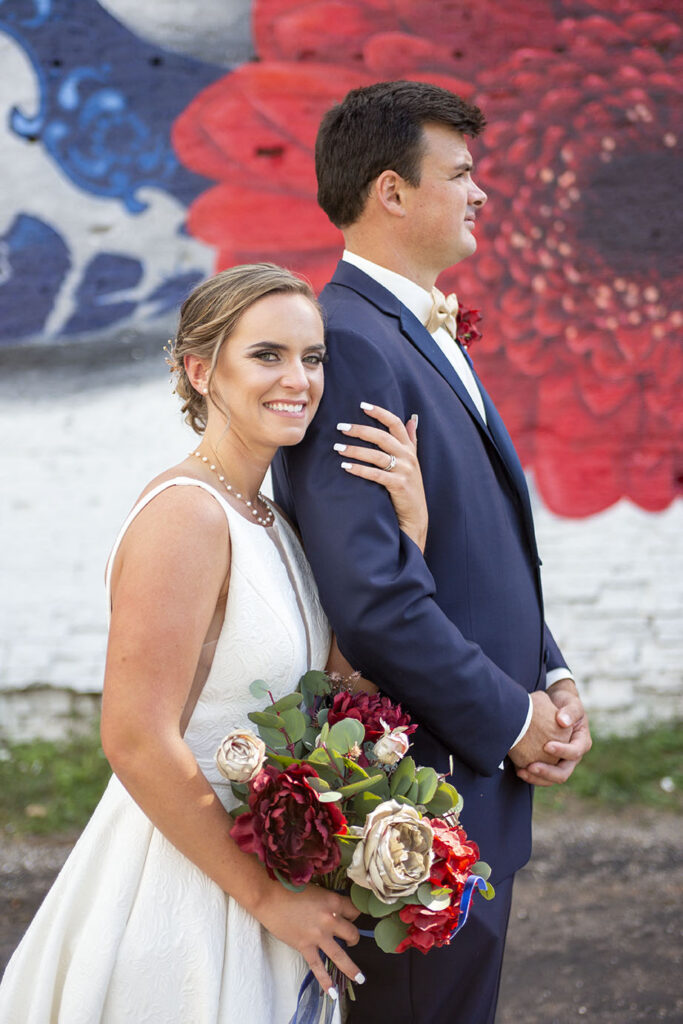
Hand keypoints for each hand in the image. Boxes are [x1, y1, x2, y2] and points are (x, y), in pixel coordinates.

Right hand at [254, 880, 361, 997]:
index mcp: (333, 901)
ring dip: (351, 968)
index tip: (353, 916)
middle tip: (351, 938)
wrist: (269, 897)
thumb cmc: (290, 887)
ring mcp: (318, 936)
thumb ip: (327, 901)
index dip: (355, 913)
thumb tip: (333, 909)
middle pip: (352, 932)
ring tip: (360, 978)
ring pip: (340, 955)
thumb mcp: (316, 889)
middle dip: (354, 937)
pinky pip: (318, 967)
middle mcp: (330, 920)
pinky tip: (333, 992)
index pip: (354, 910)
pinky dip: (326, 981)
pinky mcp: (305, 947)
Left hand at [336, 403, 427, 550]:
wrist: (415, 516)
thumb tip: (412, 419)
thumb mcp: (413, 461)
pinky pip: (375, 474)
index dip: (380, 412)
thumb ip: (411, 440)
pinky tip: (345, 467)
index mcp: (409, 449)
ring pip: (376, 455)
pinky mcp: (398, 485)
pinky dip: (359, 470)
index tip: (362, 405)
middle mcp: (408, 457)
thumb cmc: (409, 487)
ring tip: (337, 447)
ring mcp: (404, 471)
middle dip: (360, 430)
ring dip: (355, 450)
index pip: (396, 423)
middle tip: (341, 427)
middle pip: (382, 437)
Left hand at [516, 678, 591, 786]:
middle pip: (563, 772)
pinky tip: (519, 770)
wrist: (556, 704)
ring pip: (552, 778)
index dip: (562, 751)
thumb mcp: (571, 703)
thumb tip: (562, 721)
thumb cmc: (565, 702)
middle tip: (531, 767)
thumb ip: (570, 711)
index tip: (546, 746)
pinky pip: (542, 775)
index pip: (574, 752)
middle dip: (547, 772)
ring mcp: (561, 761)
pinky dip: (531, 775)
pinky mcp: (550, 762)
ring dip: (537, 778)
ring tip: (521, 772)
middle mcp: (573, 756)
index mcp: (582, 742)